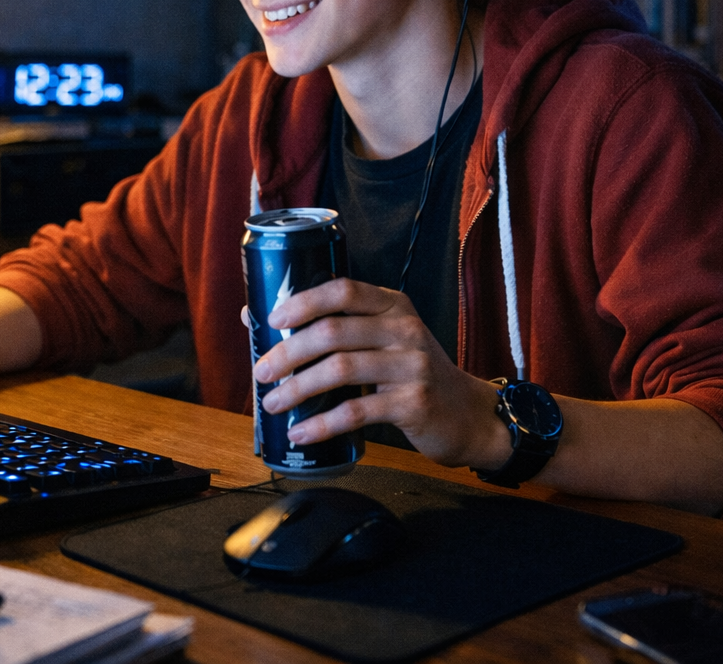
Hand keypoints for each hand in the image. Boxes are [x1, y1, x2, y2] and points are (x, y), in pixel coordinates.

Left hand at [249, 278, 509, 469]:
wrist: (466, 414)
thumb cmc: (411, 374)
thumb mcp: (384, 340)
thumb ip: (335, 327)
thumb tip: (256, 316)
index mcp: (393, 305)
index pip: (343, 290)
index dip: (304, 301)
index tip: (273, 319)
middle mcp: (404, 329)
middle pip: (333, 332)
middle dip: (288, 353)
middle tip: (261, 372)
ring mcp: (411, 366)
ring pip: (340, 370)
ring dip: (298, 388)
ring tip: (273, 402)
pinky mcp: (413, 403)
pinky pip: (356, 411)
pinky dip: (322, 423)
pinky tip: (301, 432)